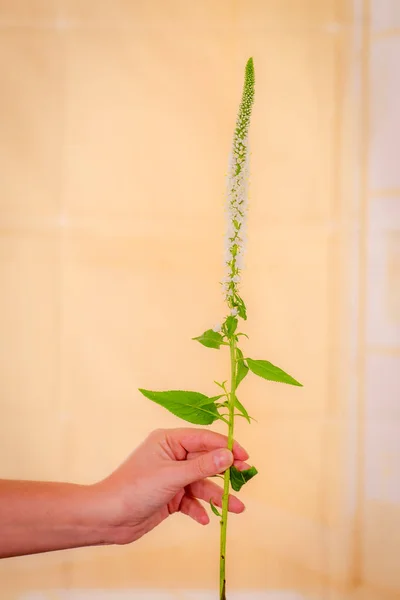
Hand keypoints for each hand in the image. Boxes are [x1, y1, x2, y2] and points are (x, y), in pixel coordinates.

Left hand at [97, 428, 249, 544]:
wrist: (108, 518)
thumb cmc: (135, 488)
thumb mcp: (173, 476)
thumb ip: (203, 466)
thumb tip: (229, 454)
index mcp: (169, 441)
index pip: (204, 439)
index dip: (225, 446)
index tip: (244, 456)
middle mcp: (172, 456)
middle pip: (205, 461)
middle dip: (224, 472)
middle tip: (245, 477)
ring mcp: (171, 477)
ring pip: (201, 483)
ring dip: (216, 496)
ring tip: (236, 509)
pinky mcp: (169, 496)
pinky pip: (191, 500)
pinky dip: (198, 509)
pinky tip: (204, 519)